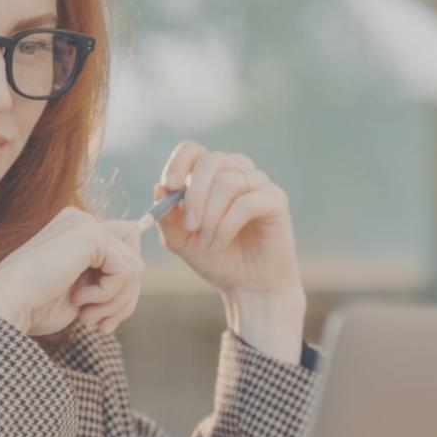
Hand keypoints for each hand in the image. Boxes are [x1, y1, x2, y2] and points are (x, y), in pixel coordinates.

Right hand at [0, 208, 144, 336]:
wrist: (8, 304)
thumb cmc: (35, 306)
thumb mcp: (80, 291)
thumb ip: (105, 278)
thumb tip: (136, 273)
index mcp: (75, 233)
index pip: (125, 251)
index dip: (123, 289)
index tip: (105, 321)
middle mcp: (81, 221)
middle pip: (135, 257)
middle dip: (125, 299)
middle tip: (100, 324)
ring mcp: (86, 224)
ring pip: (135, 267)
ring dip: (116, 302)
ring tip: (87, 315)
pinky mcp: (90, 234)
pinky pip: (127, 271)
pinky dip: (109, 295)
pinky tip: (79, 300)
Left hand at [153, 140, 302, 301]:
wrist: (248, 286)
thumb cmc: (215, 259)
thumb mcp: (180, 241)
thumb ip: (167, 217)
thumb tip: (159, 188)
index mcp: (211, 175)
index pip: (193, 150)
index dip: (179, 163)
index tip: (169, 186)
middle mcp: (236, 171)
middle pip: (210, 161)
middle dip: (194, 195)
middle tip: (189, 226)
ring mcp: (258, 183)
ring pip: (228, 182)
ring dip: (211, 217)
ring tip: (207, 243)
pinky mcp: (276, 200)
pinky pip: (247, 202)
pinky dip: (227, 226)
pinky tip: (220, 243)